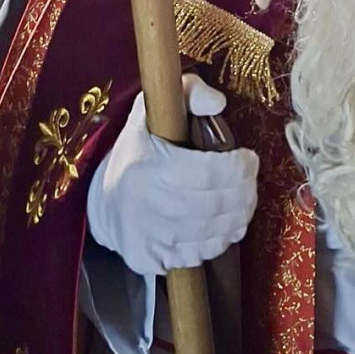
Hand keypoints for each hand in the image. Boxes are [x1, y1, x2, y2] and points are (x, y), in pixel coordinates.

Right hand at [87, 74, 258, 277]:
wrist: (103, 200)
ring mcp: (147, 237)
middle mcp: (146, 205)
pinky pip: (200, 254)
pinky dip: (221, 239)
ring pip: (212, 232)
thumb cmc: (137, 151)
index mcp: (146, 166)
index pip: (207, 173)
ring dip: (239, 216)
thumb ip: (189, 94)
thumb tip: (219, 102)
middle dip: (244, 192)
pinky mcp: (150, 259)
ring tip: (244, 200)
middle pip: (214, 205)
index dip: (238, 167)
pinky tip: (226, 223)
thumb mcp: (152, 111)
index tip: (249, 158)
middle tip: (251, 180)